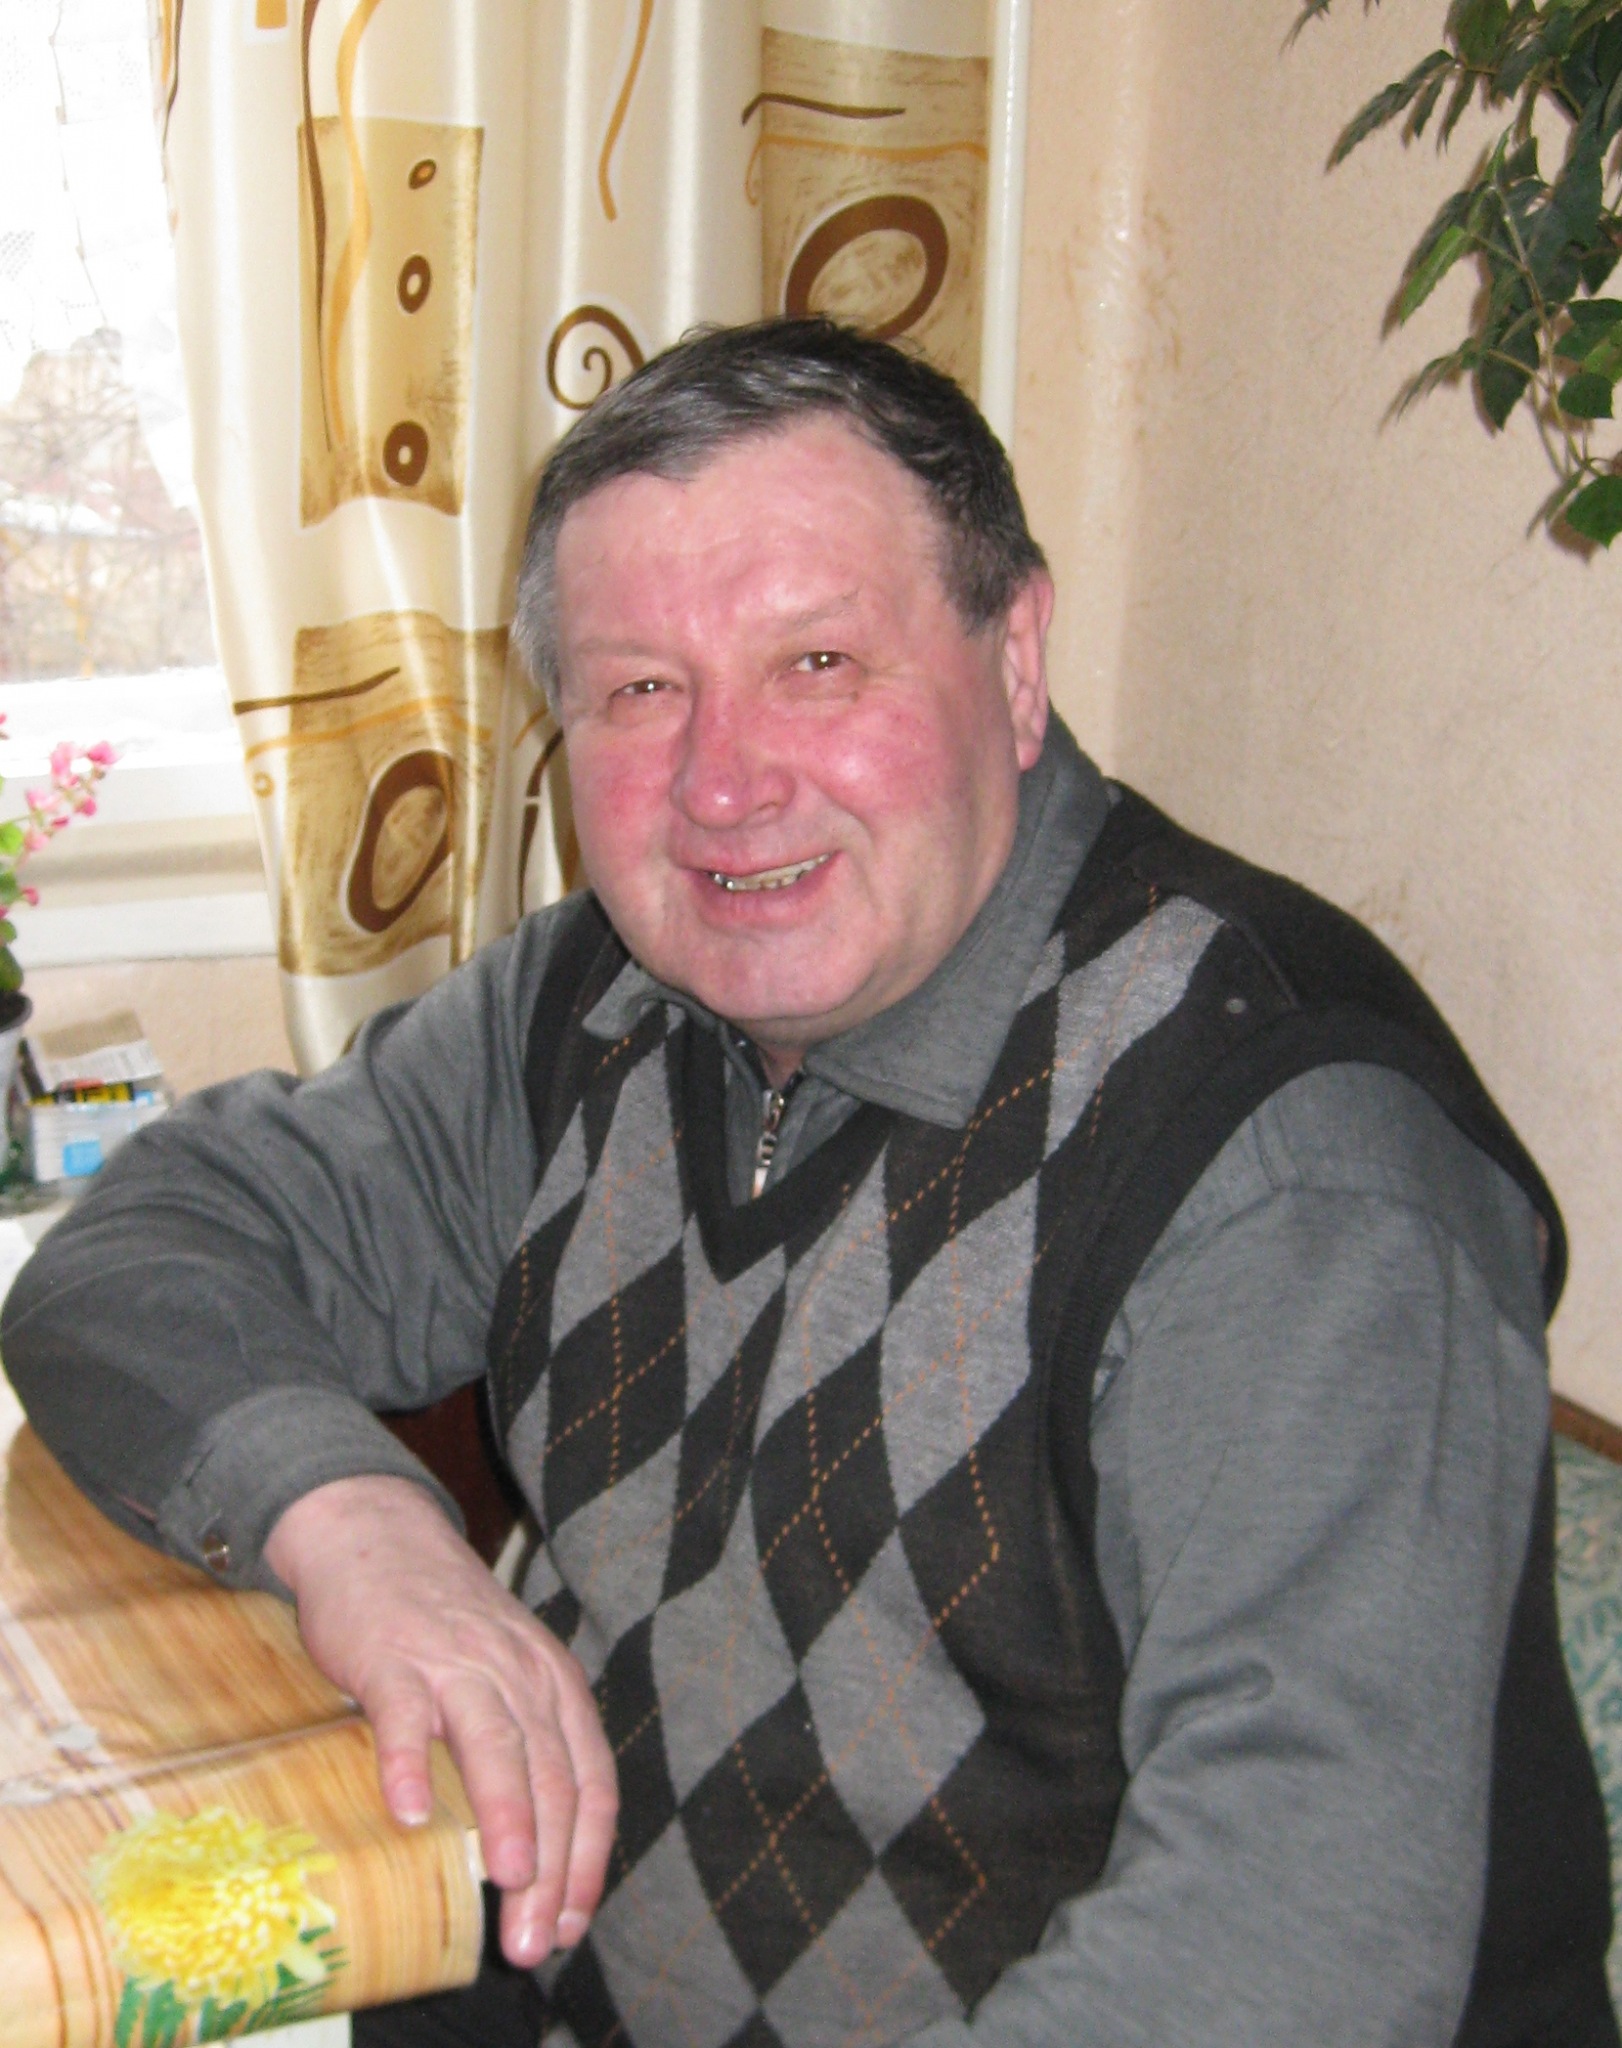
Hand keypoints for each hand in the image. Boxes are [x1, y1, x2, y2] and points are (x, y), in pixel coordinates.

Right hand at [264, 1474, 616, 1966]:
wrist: (377, 1535)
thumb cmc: (445, 1624)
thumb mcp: (508, 1674)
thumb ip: (526, 1746)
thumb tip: (534, 1857)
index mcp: (554, 1685)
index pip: (590, 1781)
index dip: (588, 1857)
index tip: (574, 1923)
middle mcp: (518, 1674)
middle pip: (549, 1777)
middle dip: (549, 1866)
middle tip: (536, 1940)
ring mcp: (455, 1663)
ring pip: (493, 1743)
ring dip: (505, 1814)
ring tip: (508, 1880)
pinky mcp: (391, 1657)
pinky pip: (403, 1715)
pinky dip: (406, 1763)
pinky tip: (407, 1814)